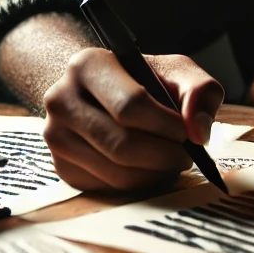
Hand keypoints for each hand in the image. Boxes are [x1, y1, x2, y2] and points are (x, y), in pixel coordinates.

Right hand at [42, 48, 223, 190]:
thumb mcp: (175, 70)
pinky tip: (149, 167)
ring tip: (171, 160)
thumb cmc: (141, 78)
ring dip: (153, 173)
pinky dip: (137, 184)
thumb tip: (198, 130)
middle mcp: (61, 99)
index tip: (188, 133)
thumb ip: (198, 90)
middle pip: (121, 144)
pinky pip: (106, 188)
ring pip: (115, 172)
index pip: (130, 105)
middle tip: (186, 155)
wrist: (98, 90)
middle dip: (163, 155)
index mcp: (88, 65)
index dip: (165, 125)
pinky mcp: (61, 166)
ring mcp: (55, 136)